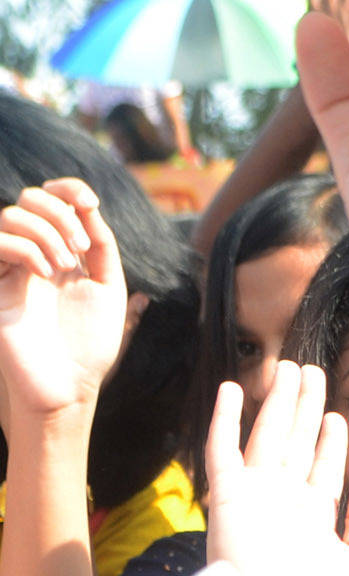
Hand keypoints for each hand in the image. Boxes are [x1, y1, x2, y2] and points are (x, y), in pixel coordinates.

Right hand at [0, 179, 125, 417]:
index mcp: (63, 252)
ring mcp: (13, 269)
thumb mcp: (108, 288)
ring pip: (12, 215)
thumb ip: (102, 246)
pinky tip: (46, 273)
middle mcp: (36, 255)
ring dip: (46, 231)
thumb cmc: (90, 344)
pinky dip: (24, 247)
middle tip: (80, 249)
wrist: (68, 387)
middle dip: (60, 212)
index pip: (55, 200)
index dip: (69, 188)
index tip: (90, 202)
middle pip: (31, 199)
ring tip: (65, 266)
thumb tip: (87, 206)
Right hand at [205, 360, 348, 575]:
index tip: (336, 415)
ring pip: (266, 435)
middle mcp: (282, 502)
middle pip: (295, 442)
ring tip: (288, 367)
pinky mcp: (227, 496)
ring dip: (276, 401)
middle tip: (311, 372)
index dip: (329, 441)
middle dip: (304, 408)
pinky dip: (224, 418)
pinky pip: (222, 448)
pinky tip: (230, 389)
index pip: (321, 468)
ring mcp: (254, 496)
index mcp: (312, 518)